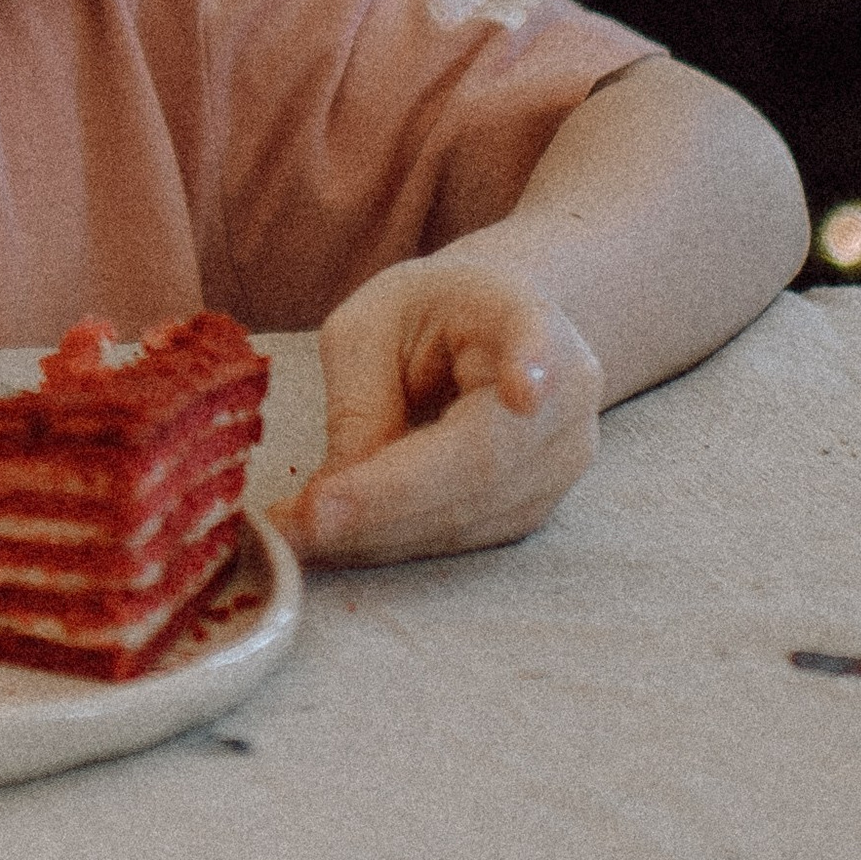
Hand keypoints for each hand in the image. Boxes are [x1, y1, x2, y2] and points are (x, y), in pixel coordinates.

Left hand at [289, 253, 602, 566]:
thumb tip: (337, 494)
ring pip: (466, 516)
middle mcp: (565, 398)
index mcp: (524, 317)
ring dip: (377, 534)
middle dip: (384, 500)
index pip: (536, 341)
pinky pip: (457, 539)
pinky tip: (330, 537)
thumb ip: (361, 398)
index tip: (525, 390)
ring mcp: (558, 464)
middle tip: (300, 523)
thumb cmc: (424, 318)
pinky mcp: (532, 512)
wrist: (484, 336)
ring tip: (295, 532)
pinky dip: (388, 542)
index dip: (535, 367)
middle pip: (481, 461)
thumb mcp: (372, 325)